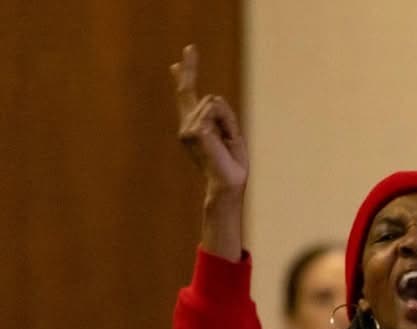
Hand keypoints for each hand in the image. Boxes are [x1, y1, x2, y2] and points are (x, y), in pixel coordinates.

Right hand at [172, 45, 247, 198]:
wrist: (228, 184)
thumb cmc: (231, 165)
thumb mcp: (230, 135)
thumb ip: (221, 116)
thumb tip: (212, 98)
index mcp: (195, 127)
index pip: (187, 99)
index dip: (184, 79)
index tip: (176, 64)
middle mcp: (186, 126)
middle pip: (188, 90)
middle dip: (189, 68)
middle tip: (190, 47)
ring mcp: (187, 128)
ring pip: (214, 102)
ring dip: (228, 120)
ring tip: (227, 142)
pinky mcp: (194, 130)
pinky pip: (216, 110)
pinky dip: (227, 123)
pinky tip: (224, 140)